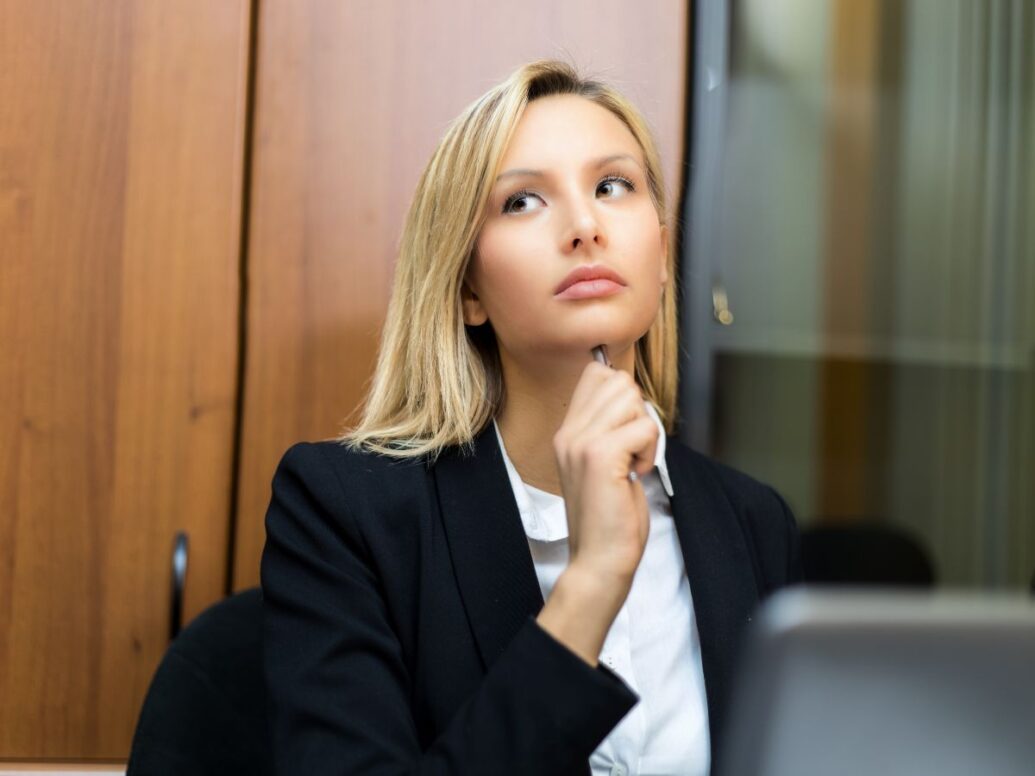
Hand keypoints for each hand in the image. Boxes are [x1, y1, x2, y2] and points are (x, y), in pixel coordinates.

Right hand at [553, 359, 657, 586]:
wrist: (599, 558)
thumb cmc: (610, 517)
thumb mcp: (603, 464)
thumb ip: (609, 428)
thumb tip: (631, 396)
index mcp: (567, 432)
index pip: (596, 373)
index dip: (623, 395)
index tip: (626, 431)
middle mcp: (569, 432)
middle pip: (618, 381)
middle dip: (638, 413)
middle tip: (631, 451)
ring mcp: (581, 442)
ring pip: (632, 400)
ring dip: (645, 432)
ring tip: (631, 463)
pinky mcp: (601, 455)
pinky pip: (644, 427)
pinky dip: (650, 451)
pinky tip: (634, 474)